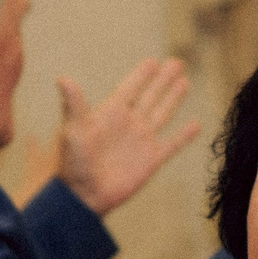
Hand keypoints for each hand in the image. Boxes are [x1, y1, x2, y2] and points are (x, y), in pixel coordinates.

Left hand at [56, 57, 199, 216]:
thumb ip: (73, 104)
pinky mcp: (151, 160)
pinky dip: (184, 135)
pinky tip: (195, 124)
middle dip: (163, 79)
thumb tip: (62, 78)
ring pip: (162, 113)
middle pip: (150, 96)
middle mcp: (128, 124)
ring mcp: (141, 141)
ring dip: (174, 98)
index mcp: (111, 113)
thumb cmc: (74, 164)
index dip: (141, 75)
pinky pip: (172, 144)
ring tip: (185, 81)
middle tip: (176, 62)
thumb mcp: (73, 130)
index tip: (152, 61)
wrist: (85, 197)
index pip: (129, 88)